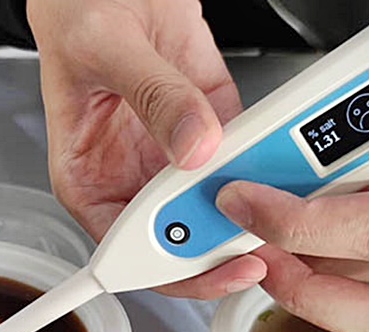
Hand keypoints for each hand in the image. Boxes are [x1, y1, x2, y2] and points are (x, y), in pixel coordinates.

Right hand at [28, 0, 266, 298]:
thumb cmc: (81, 11)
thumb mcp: (107, 48)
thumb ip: (153, 96)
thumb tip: (194, 145)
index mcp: (90, 178)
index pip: (127, 249)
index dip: (171, 268)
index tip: (212, 266)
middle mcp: (134, 176)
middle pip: (182, 237)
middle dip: (224, 247)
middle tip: (262, 243)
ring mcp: (178, 156)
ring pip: (220, 207)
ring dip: (254, 213)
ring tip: (282, 215)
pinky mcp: (216, 128)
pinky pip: (247, 160)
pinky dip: (271, 169)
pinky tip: (287, 172)